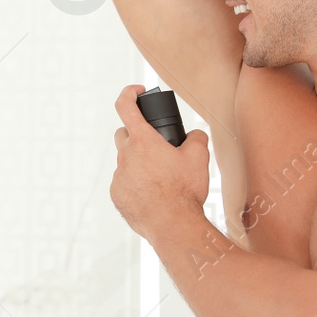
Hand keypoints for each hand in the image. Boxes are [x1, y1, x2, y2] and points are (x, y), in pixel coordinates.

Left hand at [110, 85, 209, 238]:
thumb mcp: (199, 158)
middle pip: (123, 134)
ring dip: (138, 162)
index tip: (137, 91)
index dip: (129, 92)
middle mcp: (125, 156)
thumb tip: (193, 135)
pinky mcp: (116, 195)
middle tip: (155, 144)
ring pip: (125, 161)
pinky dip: (136, 183)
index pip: (125, 105)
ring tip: (161, 176)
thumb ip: (196, 137)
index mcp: (142, 141)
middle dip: (136, 133)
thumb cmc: (184, 191)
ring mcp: (118, 177)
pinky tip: (153, 193)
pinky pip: (124, 182)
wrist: (172, 225)